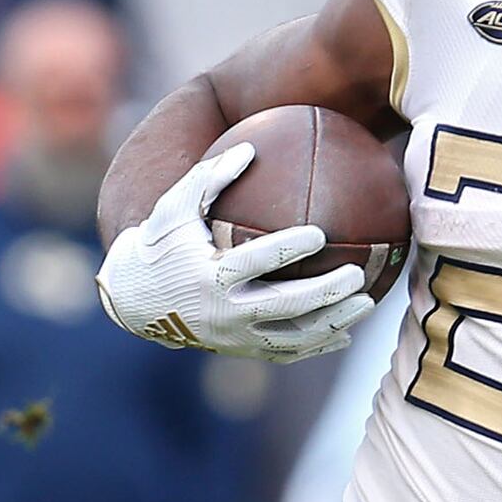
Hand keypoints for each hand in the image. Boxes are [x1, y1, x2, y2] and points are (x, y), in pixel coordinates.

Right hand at [95, 142, 378, 361]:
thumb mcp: (174, 206)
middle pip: (286, 305)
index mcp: (211, 275)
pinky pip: (285, 353)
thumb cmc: (161, 243)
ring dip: (334, 323)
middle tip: (357, 274)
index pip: (257, 262)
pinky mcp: (240, 352)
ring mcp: (235, 338)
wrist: (134, 300)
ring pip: (294, 337)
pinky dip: (317, 346)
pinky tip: (345, 333)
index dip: (289, 249)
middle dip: (326, 293)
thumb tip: (250, 147)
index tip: (320, 234)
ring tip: (367, 303)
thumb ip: (209, 177)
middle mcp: (225, 312)